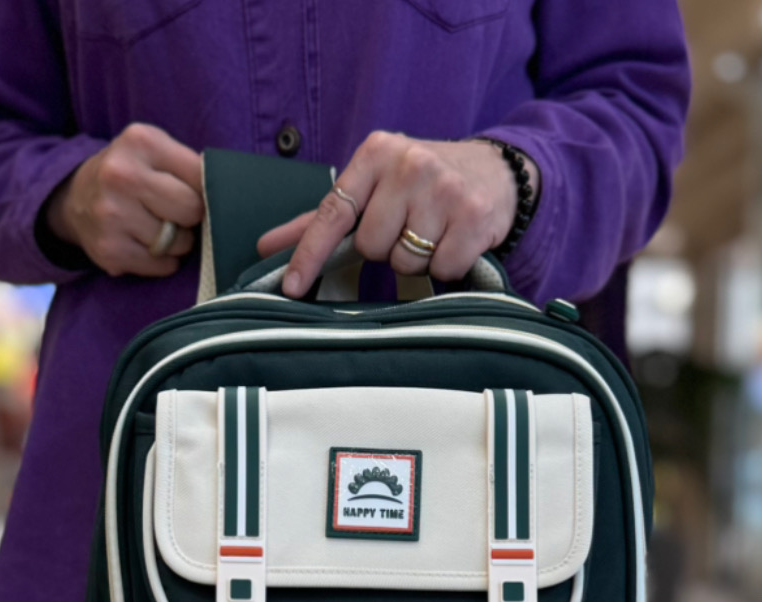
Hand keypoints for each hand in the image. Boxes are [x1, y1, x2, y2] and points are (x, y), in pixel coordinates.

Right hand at [45, 123, 203, 277]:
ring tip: (154, 227)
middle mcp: (122, 175)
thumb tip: (230, 195)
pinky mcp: (110, 250)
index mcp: (140, 141)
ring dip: (176, 242)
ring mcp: (112, 214)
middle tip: (172, 211)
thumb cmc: (130, 175)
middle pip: (192, 209)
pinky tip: (143, 243)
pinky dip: (161, 261)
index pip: (202, 175)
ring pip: (179, 243)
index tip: (188, 189)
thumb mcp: (154, 151)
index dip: (202, 189)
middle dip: (189, 216)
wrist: (74, 199)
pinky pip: (162, 266)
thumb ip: (189, 166)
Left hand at [257, 133, 538, 296]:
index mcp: (375, 153)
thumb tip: (266, 246)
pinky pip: (442, 269)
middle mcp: (409, 164)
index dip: (309, 254)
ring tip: (434, 233)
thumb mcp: (372, 186)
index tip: (291, 288)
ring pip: (407, 261)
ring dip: (418, 259)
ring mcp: (444, 189)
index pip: (332, 212)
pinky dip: (447, 266)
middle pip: (372, 246)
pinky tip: (456, 241)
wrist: (495, 171)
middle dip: (387, 248)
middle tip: (408, 228)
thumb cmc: (421, 185)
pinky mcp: (474, 216)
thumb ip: (322, 218)